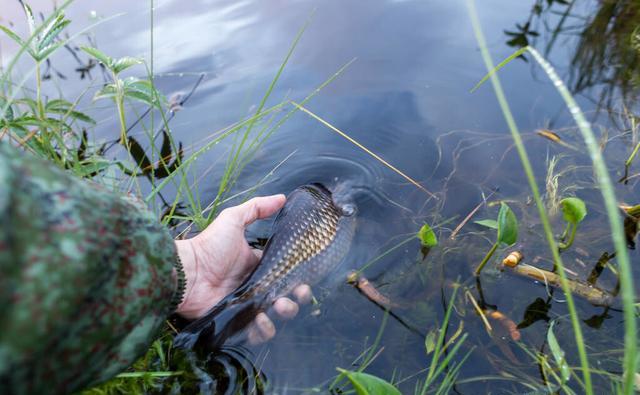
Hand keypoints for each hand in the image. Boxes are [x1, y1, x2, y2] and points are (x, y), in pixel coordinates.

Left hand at [174, 195, 311, 343]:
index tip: (306, 277)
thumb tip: (283, 197)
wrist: (186, 272)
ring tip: (280, 305)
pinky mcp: (237, 322)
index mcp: (257, 266)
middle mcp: (255, 287)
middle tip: (298, 292)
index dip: (298, 276)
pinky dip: (265, 330)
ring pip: (276, 316)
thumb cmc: (208, 246)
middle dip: (298, 297)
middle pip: (286, 296)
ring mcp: (247, 306)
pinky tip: (262, 319)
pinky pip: (258, 333)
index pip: (285, 274)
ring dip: (285, 312)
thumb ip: (256, 208)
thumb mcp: (232, 220)